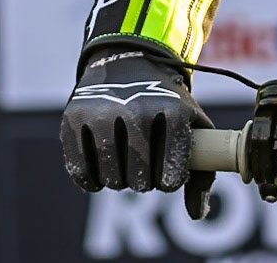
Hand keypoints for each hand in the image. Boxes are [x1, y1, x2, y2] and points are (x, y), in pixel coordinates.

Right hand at [59, 46, 214, 217]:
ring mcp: (102, 113)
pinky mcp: (74, 118)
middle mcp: (137, 110)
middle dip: (143, 183)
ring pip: (110, 178)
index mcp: (173, 111)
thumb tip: (196, 215)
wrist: (132, 61)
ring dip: (118, 181)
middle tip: (144, 170)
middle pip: (139, 180)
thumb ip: (202, 171)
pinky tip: (102, 172)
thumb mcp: (193, 125)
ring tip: (126, 167)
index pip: (172, 174)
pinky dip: (91, 181)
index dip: (170, 182)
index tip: (167, 176)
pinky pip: (80, 171)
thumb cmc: (168, 103)